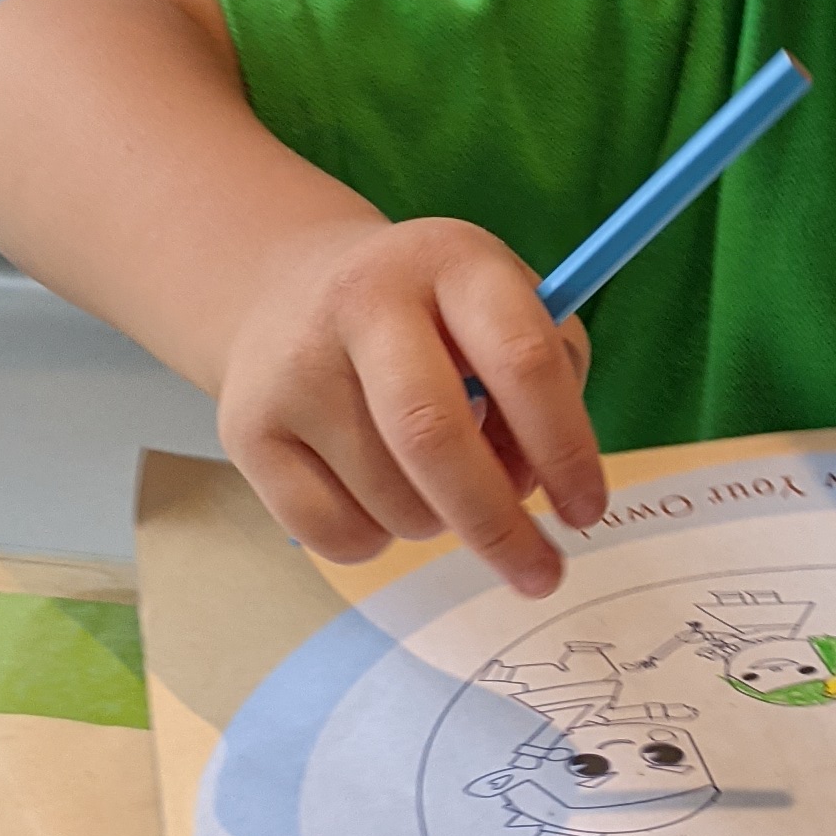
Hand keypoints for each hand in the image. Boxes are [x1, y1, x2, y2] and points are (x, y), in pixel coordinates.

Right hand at [214, 212, 603, 598]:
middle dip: (497, 523)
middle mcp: (364, 301)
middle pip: (433, 436)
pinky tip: (375, 490)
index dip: (564, 446)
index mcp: (450, 261)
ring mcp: (295, 366)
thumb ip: (546, 383)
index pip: (520, 357)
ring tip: (434, 481)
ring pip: (394, 501)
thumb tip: (528, 485)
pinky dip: (378, 540)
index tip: (588, 512)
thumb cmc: (432, 319)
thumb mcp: (502, 310)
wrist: (288, 290)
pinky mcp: (248, 428)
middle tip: (539, 574)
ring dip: (438, 523)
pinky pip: (337, 536)